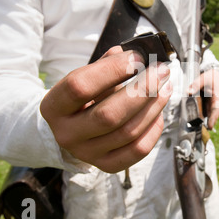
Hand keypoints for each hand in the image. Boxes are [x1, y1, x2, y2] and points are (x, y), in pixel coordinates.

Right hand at [40, 46, 172, 172]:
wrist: (70, 129)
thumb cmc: (82, 98)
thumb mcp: (85, 77)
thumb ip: (108, 64)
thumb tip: (140, 53)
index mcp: (53, 106)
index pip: (80, 86)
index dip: (113, 69)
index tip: (138, 57)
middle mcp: (67, 134)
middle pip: (109, 115)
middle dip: (142, 89)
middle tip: (162, 71)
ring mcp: (86, 153)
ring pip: (128, 132)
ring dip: (154, 106)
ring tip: (165, 87)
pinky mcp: (106, 165)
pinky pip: (138, 150)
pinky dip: (154, 128)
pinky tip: (158, 112)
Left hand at [187, 68, 218, 129]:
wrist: (213, 74)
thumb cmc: (210, 77)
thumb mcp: (203, 79)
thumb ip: (196, 85)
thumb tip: (188, 92)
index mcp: (218, 98)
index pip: (216, 110)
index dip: (213, 119)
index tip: (211, 126)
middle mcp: (216, 103)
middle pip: (212, 115)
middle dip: (208, 124)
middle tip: (203, 132)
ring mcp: (211, 104)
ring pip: (208, 115)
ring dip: (204, 122)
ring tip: (198, 130)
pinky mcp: (207, 105)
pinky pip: (204, 112)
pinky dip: (200, 117)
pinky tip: (194, 122)